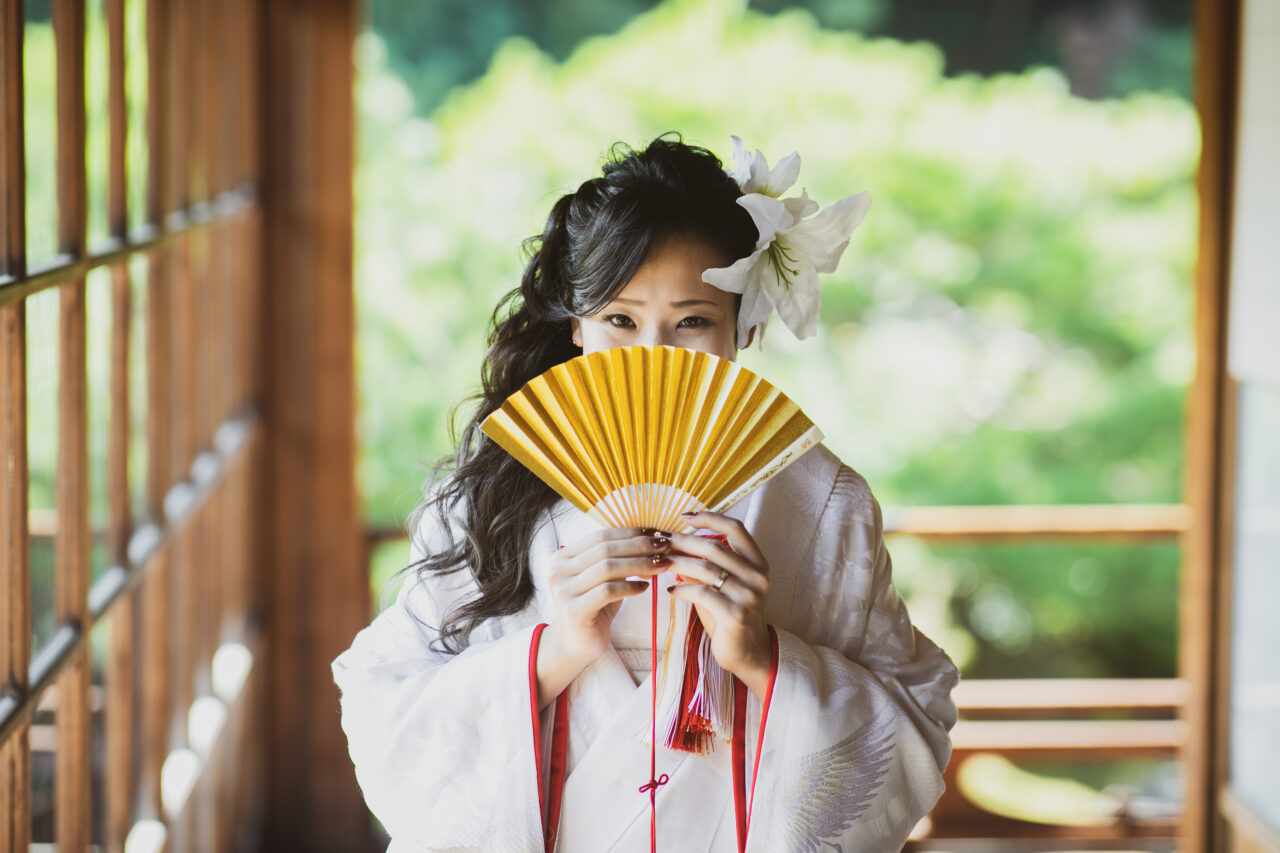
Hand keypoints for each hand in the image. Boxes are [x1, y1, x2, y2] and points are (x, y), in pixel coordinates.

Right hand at [536, 527, 670, 706]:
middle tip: (664, 546)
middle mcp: (558, 571)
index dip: (630, 533)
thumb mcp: (604, 578)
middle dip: (639, 546)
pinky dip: (630, 587)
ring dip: (639, 564)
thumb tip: (651, 537)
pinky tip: (646, 587)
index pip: (601, 536)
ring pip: (607, 568)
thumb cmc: (594, 607)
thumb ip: (617, 559)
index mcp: (563, 557)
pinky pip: (607, 591)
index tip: (656, 533)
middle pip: (605, 550)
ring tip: (661, 565)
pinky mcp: (574, 610)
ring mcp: (563, 591)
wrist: (576, 645)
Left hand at [665, 511, 772, 699]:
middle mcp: (758, 576)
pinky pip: (703, 594)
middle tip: (660, 541)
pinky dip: (683, 589)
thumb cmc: (730, 615)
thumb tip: (674, 544)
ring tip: (660, 563)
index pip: (736, 528)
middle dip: (683, 542)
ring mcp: (749, 595)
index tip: (684, 516)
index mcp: (758, 562)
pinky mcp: (736, 614)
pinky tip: (670, 591)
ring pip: (706, 569)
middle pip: (715, 547)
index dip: (710, 518)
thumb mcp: (721, 586)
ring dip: (678, 563)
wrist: (747, 652)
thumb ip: (705, 565)